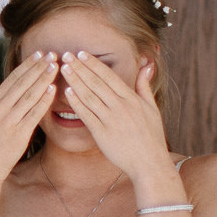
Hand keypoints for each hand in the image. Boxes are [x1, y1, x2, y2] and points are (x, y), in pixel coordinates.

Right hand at [0, 52, 57, 182]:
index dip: (27, 65)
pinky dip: (44, 101)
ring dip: (43, 80)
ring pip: (29, 96)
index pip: (12, 78)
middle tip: (52, 54)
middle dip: (38, 68)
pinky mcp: (19, 134)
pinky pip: (34, 114)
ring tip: (55, 67)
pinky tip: (53, 90)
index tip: (39, 53)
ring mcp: (9, 121)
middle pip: (22, 83)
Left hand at [59, 52, 172, 183]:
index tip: (82, 53)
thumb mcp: (152, 108)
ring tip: (64, 69)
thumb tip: (146, 65)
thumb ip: (144, 86)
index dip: (94, 64)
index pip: (109, 76)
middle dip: (81, 68)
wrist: (149, 163)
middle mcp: (121, 107)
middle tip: (67, 55)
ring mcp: (111, 120)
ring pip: (89, 96)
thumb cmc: (151, 136)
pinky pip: (86, 115)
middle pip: (96, 83)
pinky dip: (76, 102)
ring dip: (75, 81)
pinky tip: (67, 92)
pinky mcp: (102, 134)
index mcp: (132, 99)